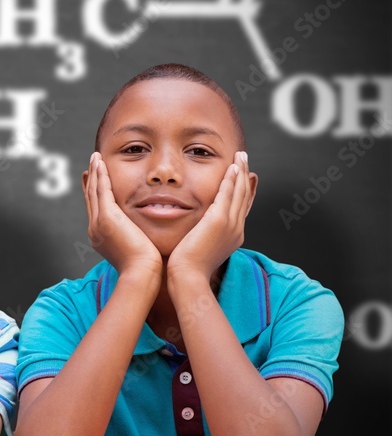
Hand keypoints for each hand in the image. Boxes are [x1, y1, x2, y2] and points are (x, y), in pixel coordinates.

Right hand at [83, 153, 161, 277]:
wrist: (141, 274)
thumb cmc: (145, 267)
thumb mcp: (136, 249)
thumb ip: (135, 237)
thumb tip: (142, 234)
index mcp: (100, 236)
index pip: (96, 208)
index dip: (95, 191)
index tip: (95, 178)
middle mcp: (95, 228)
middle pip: (90, 197)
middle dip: (91, 178)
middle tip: (92, 163)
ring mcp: (98, 223)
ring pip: (93, 191)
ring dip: (94, 172)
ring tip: (95, 157)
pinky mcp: (106, 218)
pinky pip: (101, 190)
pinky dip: (100, 175)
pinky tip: (100, 163)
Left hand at [168, 152, 256, 281]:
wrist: (188, 278)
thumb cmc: (188, 269)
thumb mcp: (200, 249)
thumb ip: (203, 236)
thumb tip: (198, 230)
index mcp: (233, 236)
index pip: (242, 207)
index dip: (245, 190)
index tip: (246, 176)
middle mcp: (236, 229)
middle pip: (245, 196)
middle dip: (245, 176)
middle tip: (245, 159)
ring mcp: (230, 225)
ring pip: (239, 192)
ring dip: (240, 172)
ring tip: (241, 156)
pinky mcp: (219, 221)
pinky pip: (228, 194)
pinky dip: (231, 179)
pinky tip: (232, 167)